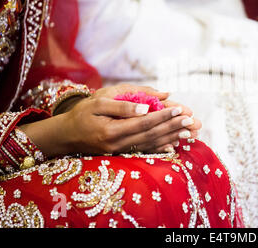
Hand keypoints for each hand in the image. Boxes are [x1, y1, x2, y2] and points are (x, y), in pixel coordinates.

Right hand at [21, 84, 201, 156]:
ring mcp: (120, 151)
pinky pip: (144, 151)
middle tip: (192, 121)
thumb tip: (145, 107)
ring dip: (171, 138)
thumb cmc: (80, 115)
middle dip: (173, 127)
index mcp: (112, 130)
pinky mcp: (121, 153)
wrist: (66, 136)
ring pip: (151, 144)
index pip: (144, 122)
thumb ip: (121, 106)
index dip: (164, 116)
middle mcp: (118, 144)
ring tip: (189, 133)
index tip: (180, 108)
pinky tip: (174, 146)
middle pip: (152, 135)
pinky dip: (160, 148)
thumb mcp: (97, 103)